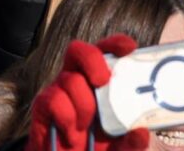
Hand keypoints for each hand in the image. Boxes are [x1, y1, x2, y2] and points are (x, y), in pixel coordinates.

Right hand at [26, 35, 148, 150]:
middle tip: (103, 81)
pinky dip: (67, 117)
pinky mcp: (43, 106)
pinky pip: (54, 99)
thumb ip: (131, 142)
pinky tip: (71, 133)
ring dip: (84, 105)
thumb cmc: (94, 149)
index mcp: (99, 83)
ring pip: (70, 79)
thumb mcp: (119, 148)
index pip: (104, 52)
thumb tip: (141, 131)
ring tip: (86, 127)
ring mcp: (58, 91)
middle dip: (92, 60)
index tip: (129, 48)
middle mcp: (77, 80)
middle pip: (79, 50)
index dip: (115, 44)